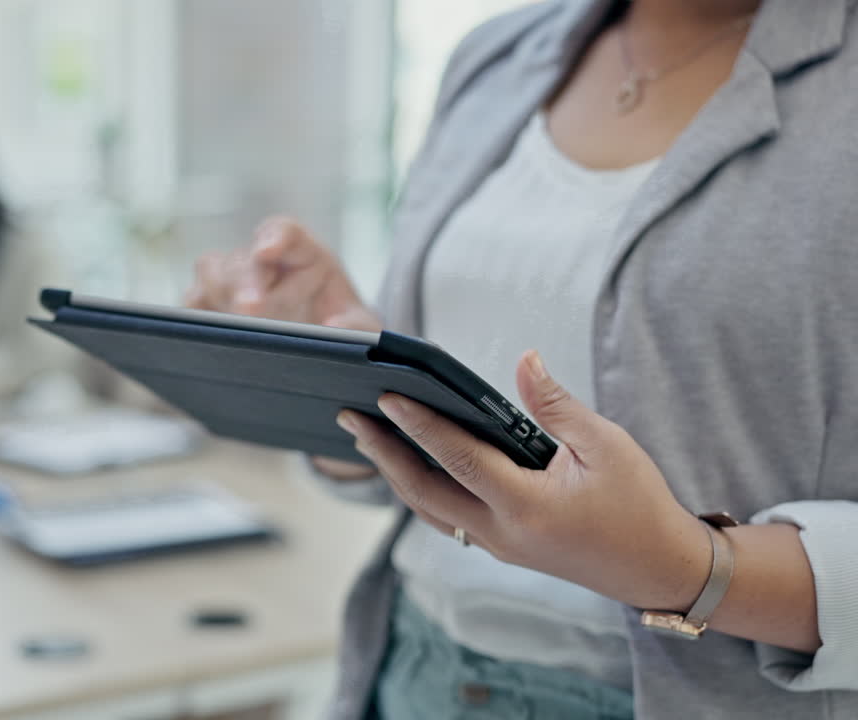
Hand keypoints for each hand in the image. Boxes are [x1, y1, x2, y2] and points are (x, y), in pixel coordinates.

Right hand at [184, 216, 379, 329]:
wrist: (329, 351)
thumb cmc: (346, 332)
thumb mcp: (364, 330)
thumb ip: (357, 327)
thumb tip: (334, 328)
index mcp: (306, 256)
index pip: (286, 232)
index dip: (275, 237)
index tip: (268, 250)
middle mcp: (266, 262)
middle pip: (245, 257)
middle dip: (244, 281)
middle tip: (249, 308)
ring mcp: (236, 282)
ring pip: (212, 270)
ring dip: (219, 295)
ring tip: (234, 327)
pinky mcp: (213, 306)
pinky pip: (193, 302)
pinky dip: (195, 315)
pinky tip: (208, 334)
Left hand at [337, 350, 712, 611]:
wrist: (658, 568)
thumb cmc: (638, 502)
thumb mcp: (607, 444)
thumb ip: (557, 405)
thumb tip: (524, 359)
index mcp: (527, 506)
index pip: (457, 458)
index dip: (418, 424)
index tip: (384, 396)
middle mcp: (502, 533)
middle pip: (424, 491)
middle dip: (383, 452)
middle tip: (348, 416)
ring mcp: (497, 546)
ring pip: (428, 509)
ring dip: (394, 473)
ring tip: (364, 436)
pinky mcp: (500, 548)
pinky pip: (445, 517)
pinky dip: (418, 490)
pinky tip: (405, 464)